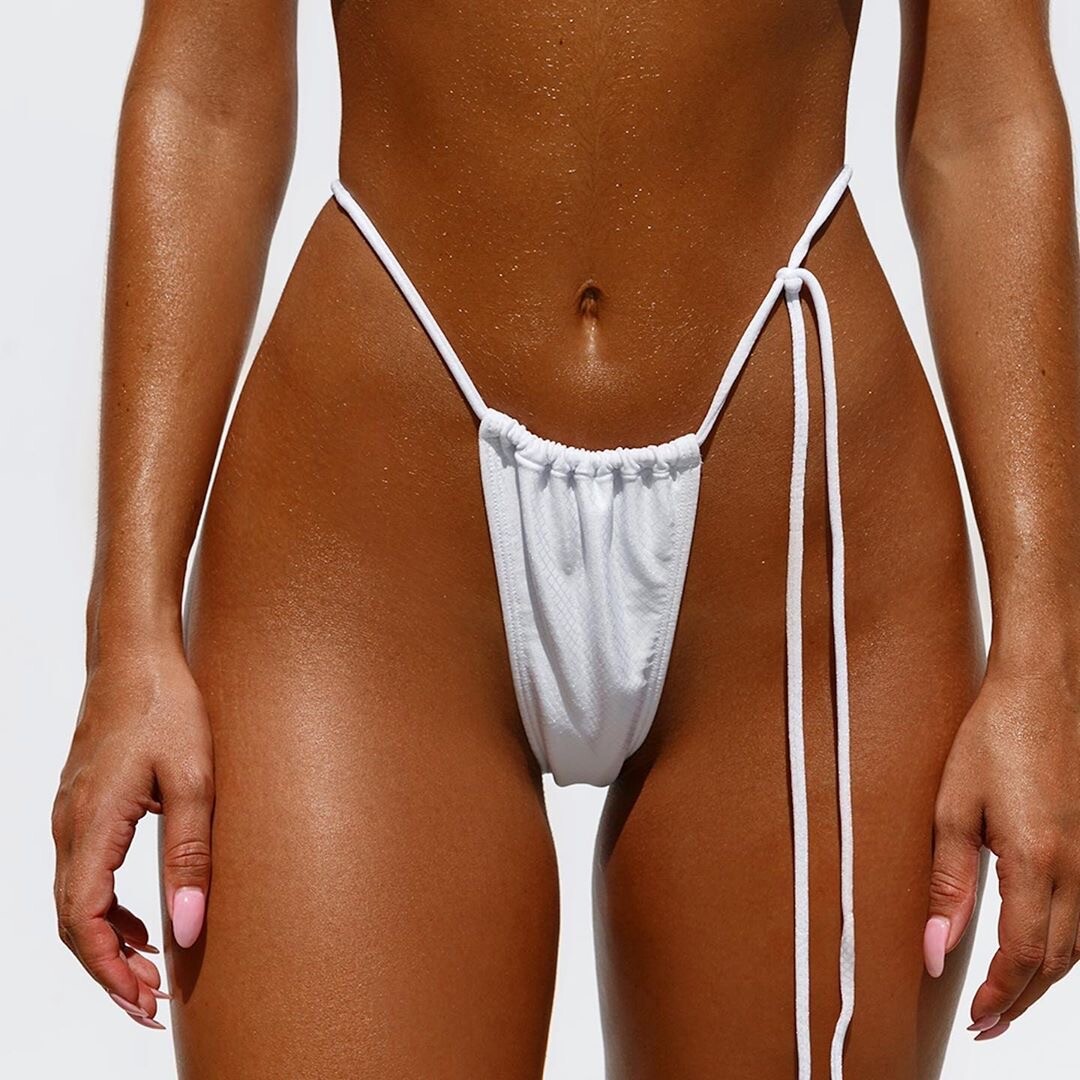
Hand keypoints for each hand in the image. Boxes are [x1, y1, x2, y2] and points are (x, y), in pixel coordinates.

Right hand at [51, 639, 213, 1028]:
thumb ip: (191, 854)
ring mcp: (70, 815)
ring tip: (152, 973)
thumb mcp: (194, 778)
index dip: (110, 973)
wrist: (135, 653)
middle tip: (154, 1004)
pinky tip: (142, 920)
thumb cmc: (168, 706)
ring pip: (74, 901)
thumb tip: (188, 931)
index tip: (145, 1004)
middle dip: (110, 971)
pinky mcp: (83, 804)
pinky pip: (83, 874)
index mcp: (90, 824)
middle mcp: (68, 826)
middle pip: (72, 922)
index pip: (82, 923)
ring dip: (108, 943)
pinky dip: (106, 910)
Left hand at [923, 666, 1079, 1040]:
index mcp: (1038, 861)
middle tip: (985, 1026)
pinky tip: (1038, 950)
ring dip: (1042, 978)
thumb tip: (934, 949)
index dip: (999, 994)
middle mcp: (1078, 868)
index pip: (1024, 955)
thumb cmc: (992, 738)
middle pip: (1056, 960)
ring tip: (1004, 999)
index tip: (973, 1019)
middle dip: (1020, 1000)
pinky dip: (1061, 945)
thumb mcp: (953, 808)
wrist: (1042, 690)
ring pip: (1077, 943)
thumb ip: (946, 883)